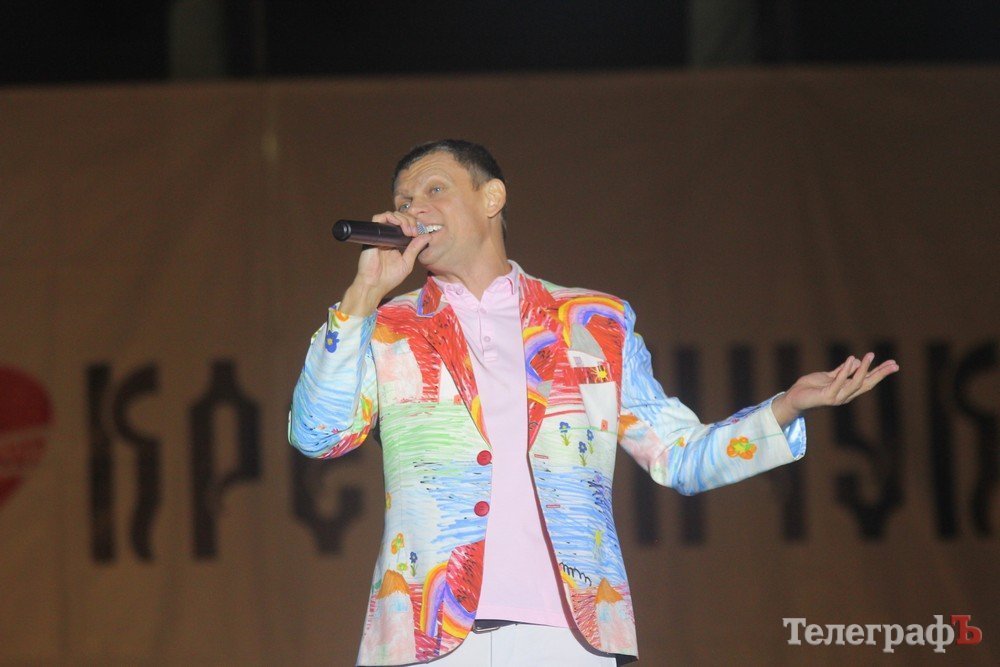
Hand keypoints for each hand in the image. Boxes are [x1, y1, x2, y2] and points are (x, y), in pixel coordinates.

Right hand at [339, 211, 431, 315]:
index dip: (414, 224)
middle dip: (411, 220)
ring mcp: (379, 234)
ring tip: (409, 232)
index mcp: (395, 241)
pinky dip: (391, 217)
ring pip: (391, 215)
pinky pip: (379, 218)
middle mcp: (387, 236)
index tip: (420, 233)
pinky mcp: (372, 234)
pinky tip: (400, 228)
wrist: (374, 285)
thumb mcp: (407, 262)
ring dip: (403, 219)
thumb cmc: (388, 278)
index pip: (405, 224)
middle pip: (399, 217)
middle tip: (415, 232)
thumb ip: (415, 248)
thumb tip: (427, 236)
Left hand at [771, 353, 899, 425]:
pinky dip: (846, 371)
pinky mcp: (827, 396)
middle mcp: (845, 395)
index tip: (894, 364)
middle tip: (894, 364)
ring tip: (870, 355)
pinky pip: (838, 382)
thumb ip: (842, 370)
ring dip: (864, 369)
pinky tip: (852, 359)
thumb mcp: (829, 376)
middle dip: (880, 374)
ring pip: (855, 383)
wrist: (794, 397)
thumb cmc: (811, 387)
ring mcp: (837, 397)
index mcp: (847, 389)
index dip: (880, 372)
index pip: (868, 380)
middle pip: (867, 384)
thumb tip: (858, 361)